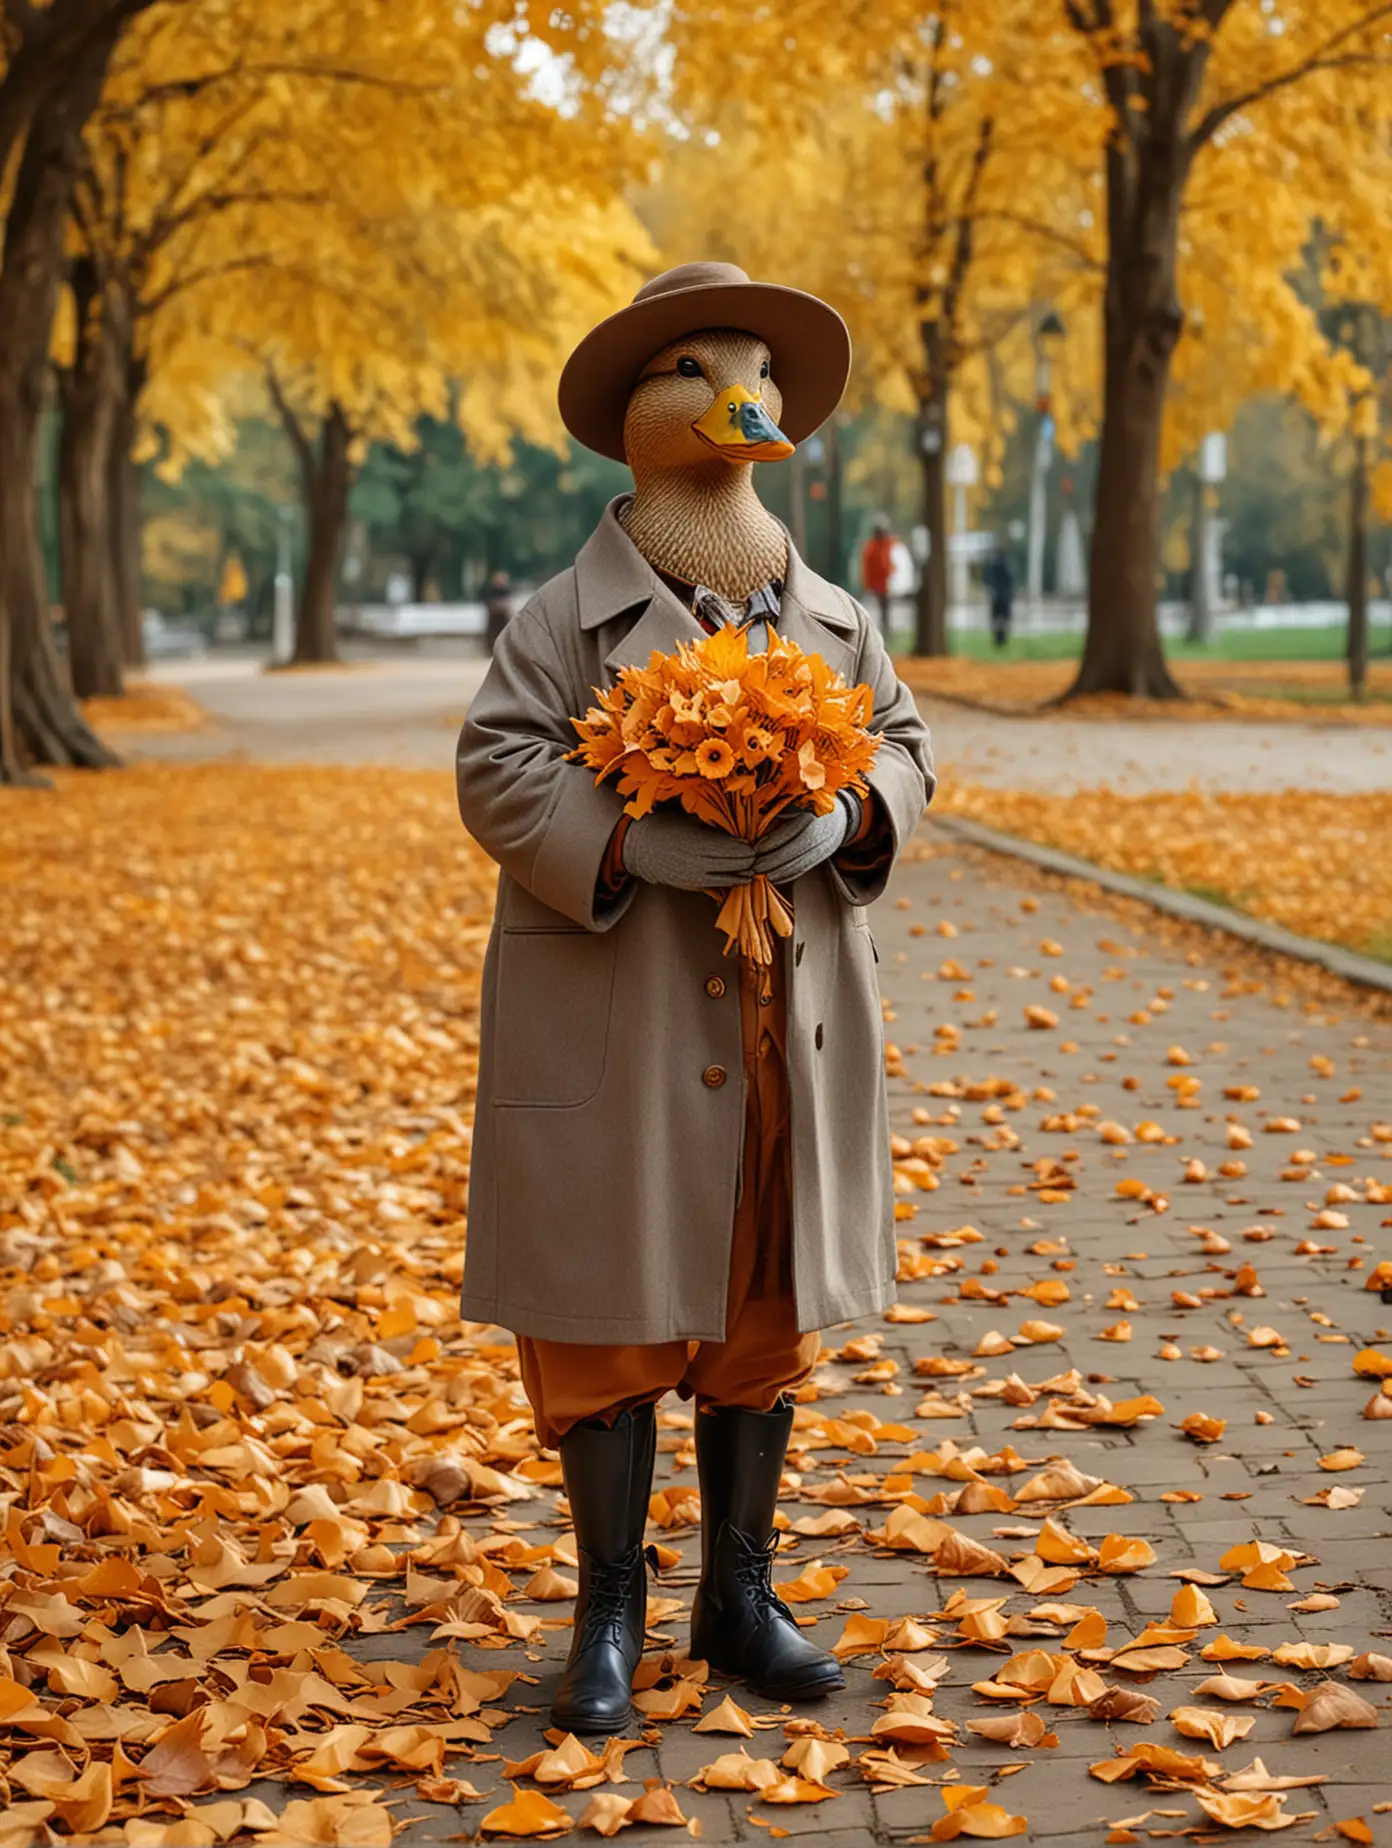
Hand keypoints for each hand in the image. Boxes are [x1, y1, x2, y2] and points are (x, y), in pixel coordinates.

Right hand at [622, 809, 755, 890]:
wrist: (640, 846)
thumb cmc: (667, 826)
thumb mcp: (691, 821)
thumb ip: (714, 829)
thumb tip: (739, 834)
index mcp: (698, 843)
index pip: (730, 850)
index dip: (745, 850)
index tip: (755, 846)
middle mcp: (697, 863)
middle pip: (731, 865)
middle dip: (746, 862)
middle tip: (758, 857)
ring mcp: (693, 877)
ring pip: (725, 879)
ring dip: (740, 874)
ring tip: (752, 870)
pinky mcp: (690, 886)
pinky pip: (715, 886)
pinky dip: (729, 882)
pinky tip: (739, 879)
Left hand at [754, 792, 862, 884]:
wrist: (839, 819)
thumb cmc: (809, 810)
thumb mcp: (798, 806)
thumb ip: (780, 814)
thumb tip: (756, 828)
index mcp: (812, 816)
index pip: (790, 831)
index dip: (772, 841)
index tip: (756, 848)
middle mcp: (820, 833)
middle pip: (793, 851)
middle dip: (771, 861)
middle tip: (754, 866)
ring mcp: (823, 848)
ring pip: (798, 864)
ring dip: (777, 872)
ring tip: (760, 874)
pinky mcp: (821, 859)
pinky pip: (802, 870)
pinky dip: (786, 876)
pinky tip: (773, 878)